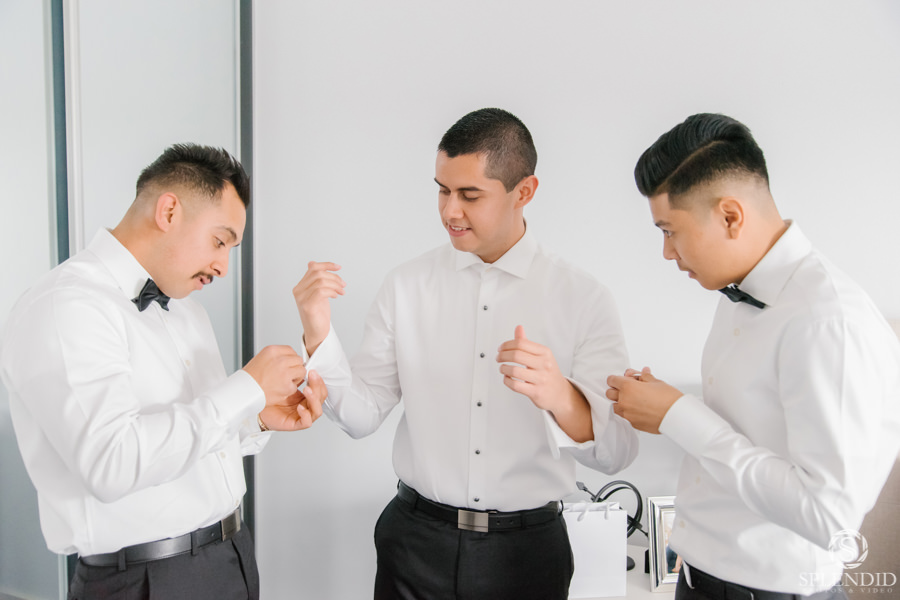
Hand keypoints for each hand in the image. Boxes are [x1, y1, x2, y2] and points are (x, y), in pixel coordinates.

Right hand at [243, 345, 305, 405]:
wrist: (243, 391)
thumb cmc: (250, 378)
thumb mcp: (261, 358)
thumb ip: (277, 357)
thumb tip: (290, 359)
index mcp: (272, 351)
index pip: (291, 350)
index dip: (291, 359)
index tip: (289, 364)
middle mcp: (280, 360)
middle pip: (299, 360)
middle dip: (294, 368)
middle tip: (286, 375)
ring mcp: (285, 372)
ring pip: (302, 371)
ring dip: (295, 378)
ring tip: (283, 382)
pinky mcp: (287, 385)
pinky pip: (296, 386)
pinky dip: (290, 389)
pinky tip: (280, 389)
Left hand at [258, 370, 326, 430]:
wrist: (258, 409)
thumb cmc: (269, 399)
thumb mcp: (284, 385)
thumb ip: (295, 379)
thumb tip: (303, 367)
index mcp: (306, 398)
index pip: (320, 390)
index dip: (319, 381)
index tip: (313, 372)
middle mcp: (306, 407)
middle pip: (321, 399)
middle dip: (318, 387)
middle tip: (311, 377)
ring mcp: (302, 416)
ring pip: (317, 411)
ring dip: (314, 399)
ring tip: (307, 389)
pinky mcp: (296, 424)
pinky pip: (306, 422)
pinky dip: (306, 414)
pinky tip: (300, 407)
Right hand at [292, 262, 344, 354]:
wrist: (317, 331)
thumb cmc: (319, 313)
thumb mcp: (318, 293)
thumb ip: (315, 280)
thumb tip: (312, 263)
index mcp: (300, 286)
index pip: (313, 268)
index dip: (327, 265)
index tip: (338, 267)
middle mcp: (298, 291)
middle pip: (317, 273)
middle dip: (334, 277)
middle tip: (343, 284)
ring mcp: (301, 299)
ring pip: (320, 282)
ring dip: (335, 285)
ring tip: (341, 291)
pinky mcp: (307, 306)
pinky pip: (321, 292)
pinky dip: (332, 291)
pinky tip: (336, 296)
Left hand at [497, 325, 592, 441]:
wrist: (560, 394)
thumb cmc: (548, 372)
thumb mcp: (542, 355)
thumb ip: (527, 343)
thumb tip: (518, 328)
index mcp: (544, 352)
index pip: (521, 343)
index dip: (506, 345)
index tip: (500, 348)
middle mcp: (544, 364)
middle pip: (516, 355)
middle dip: (502, 356)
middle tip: (498, 358)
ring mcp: (540, 379)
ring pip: (514, 371)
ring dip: (503, 369)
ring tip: (503, 368)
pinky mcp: (536, 392)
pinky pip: (515, 385)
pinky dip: (507, 381)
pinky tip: (507, 378)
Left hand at [606, 367, 681, 433]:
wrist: (676, 416)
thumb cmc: (668, 399)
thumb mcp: (656, 382)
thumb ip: (644, 377)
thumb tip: (642, 374)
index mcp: (628, 387)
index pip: (611, 380)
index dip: (617, 379)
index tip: (622, 379)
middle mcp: (624, 401)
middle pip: (609, 393)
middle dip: (617, 390)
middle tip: (628, 389)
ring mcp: (627, 413)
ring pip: (614, 406)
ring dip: (620, 402)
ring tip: (633, 400)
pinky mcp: (632, 423)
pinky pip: (624, 416)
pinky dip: (628, 412)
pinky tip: (639, 409)